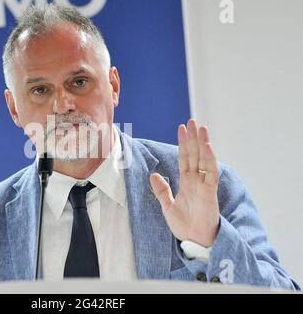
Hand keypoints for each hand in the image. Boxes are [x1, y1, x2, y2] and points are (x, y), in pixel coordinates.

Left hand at [150, 119, 219, 246]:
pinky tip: (206, 147)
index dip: (182, 143)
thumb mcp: (167, 206)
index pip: (184, 158)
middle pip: (194, 154)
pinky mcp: (210, 192)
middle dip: (192, 138)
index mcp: (186, 182)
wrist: (193, 241)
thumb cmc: (184, 225)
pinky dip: (209, 160)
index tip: (181, 129)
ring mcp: (204, 185)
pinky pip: (210, 173)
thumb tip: (153, 174)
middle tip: (192, 121)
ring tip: (200, 128)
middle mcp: (196, 180)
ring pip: (203, 159)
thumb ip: (162, 190)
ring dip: (202, 143)